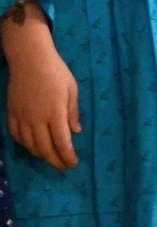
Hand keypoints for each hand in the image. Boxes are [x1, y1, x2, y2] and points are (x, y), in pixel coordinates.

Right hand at [3, 2, 78, 169]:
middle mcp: (36, 119)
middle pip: (44, 148)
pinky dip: (23, 144)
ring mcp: (21, 117)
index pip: (62, 143)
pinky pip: (15, 134)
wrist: (30, 59)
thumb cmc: (56, 72)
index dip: (67, 157)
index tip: (73, 164)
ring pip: (28, 144)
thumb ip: (73, 113)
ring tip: (50, 157)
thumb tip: (76, 132)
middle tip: (63, 167)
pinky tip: (31, 145)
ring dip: (40, 154)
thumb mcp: (72, 90)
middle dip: (55, 161)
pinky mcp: (11, 112)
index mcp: (55, 114)